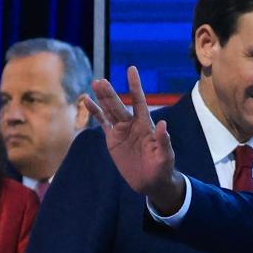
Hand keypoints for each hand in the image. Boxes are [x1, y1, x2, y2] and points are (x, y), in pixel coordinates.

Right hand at [86, 67, 184, 211]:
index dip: (135, 86)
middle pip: (119, 105)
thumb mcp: (165, 156)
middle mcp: (133, 124)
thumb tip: (163, 124)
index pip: (140, 101)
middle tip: (101, 81)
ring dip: (102, 98)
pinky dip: (95, 112)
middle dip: (110, 94)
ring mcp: (122, 130)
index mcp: (146, 125)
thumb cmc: (162, 169)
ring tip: (95, 83)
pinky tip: (87, 101)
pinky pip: (102, 122)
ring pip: (109, 110)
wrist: (151, 182)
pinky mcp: (113, 139)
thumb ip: (163, 141)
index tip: (131, 69)